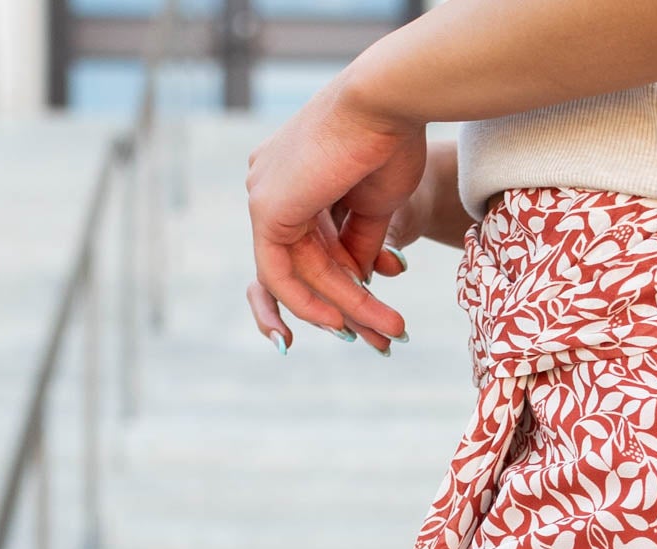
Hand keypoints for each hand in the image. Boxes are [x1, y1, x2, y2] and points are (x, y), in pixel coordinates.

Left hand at [245, 71, 427, 354]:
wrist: (387, 103)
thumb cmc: (391, 140)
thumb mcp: (376, 204)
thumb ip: (360, 243)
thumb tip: (356, 281)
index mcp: (296, 175)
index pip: (311, 246)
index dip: (343, 285)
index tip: (373, 314)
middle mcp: (273, 183)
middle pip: (305, 265)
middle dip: (349, 307)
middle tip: (385, 337)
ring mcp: (265, 193)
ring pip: (301, 274)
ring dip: (346, 308)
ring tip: (389, 331)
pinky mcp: (266, 206)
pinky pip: (279, 273)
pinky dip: (307, 302)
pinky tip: (339, 323)